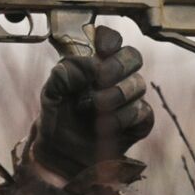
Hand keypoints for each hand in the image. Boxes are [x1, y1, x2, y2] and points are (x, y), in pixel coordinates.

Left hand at [31, 25, 153, 178]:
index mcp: (93, 64)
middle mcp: (115, 77)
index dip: (110, 39)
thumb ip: (61, 77)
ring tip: (93, 110)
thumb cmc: (56, 120)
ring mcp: (129, 99)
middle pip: (133, 56)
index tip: (102, 49)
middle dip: (117, 66)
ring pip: (139, 84)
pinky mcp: (139, 122)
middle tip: (100, 80)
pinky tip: (106, 127)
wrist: (61, 155)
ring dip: (115, 96)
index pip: (111, 39)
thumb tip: (85, 65)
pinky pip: (144, 113)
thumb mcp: (50, 97)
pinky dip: (124, 119)